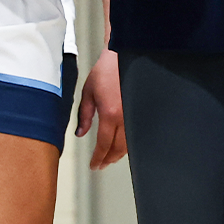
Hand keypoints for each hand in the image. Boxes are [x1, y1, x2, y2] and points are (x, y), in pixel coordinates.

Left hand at [75, 49, 126, 168]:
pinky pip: (136, 134)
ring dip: (119, 154)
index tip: (94, 166)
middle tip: (101, 164)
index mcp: (110, 114)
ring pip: (130, 144)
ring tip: (109, 157)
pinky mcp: (142, 112)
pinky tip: (123, 145)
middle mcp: (125, 118)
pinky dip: (129, 144)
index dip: (98, 158)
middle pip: (118, 149)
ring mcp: (136, 116)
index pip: (104, 144)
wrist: (123, 57)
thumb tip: (80, 133)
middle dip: (108, 159)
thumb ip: (83, 116)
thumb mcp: (88, 93)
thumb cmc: (105, 71)